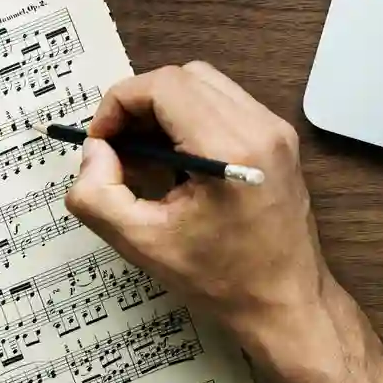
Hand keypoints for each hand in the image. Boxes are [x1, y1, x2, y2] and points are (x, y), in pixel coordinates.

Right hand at [67, 62, 382, 382]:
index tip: (100, 141)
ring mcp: (275, 131)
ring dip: (165, 110)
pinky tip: (176, 165)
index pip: (163, 86)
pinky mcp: (279, 141)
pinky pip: (225, 105)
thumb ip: (98, 195)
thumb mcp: (143, 244)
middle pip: (183, 77)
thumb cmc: (225, 281)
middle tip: (117, 148)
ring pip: (204, 85)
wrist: (287, 305)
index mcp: (230, 146)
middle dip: (140, 104)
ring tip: (145, 159)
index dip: (119, 104)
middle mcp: (260, 127)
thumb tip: (94, 151)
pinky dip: (191, 120)